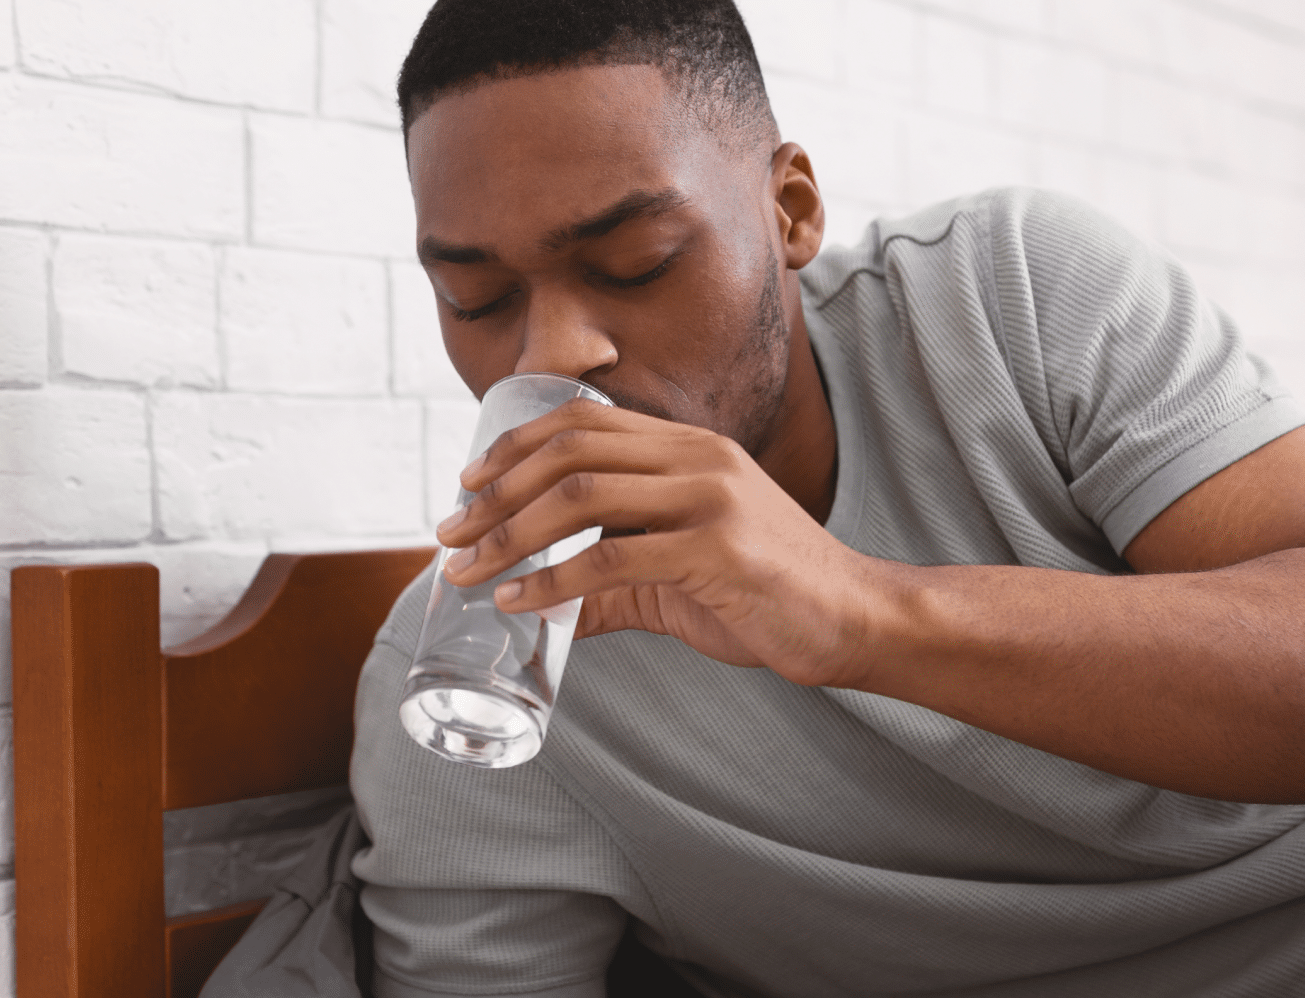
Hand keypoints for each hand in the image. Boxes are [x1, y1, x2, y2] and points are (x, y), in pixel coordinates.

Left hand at [434, 398, 890, 687]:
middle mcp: (695, 457)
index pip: (583, 422)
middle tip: (448, 534)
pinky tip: (519, 601)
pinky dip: (552, 582)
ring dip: (508, 536)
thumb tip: (542, 610)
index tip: (467, 484)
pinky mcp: (716, 549)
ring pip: (579, 499)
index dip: (514, 447)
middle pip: (568, 454)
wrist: (855, 620)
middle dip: (495, 493)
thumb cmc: (771, 597)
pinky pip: (611, 560)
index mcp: (689, 448)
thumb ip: (611, 587)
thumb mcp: (678, 581)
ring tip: (466, 571)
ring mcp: (708, 498)